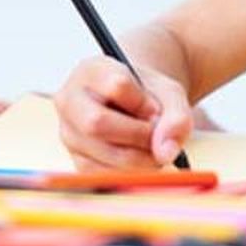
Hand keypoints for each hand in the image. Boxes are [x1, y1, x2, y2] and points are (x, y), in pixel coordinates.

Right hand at [52, 57, 192, 170]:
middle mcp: (70, 100)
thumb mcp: (169, 94)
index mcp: (91, 70)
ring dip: (141, 158)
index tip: (156, 109)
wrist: (136, 107)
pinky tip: (140, 158)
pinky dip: (132, 172)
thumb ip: (176, 116)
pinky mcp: (76, 161)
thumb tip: (165, 152)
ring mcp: (69, 133)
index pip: (116, 85)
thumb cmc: (149, 96)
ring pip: (102, 153)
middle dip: (139, 135)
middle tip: (157, 135)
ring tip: (153, 147)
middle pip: (98, 123)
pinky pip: (104, 175)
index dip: (144, 102)